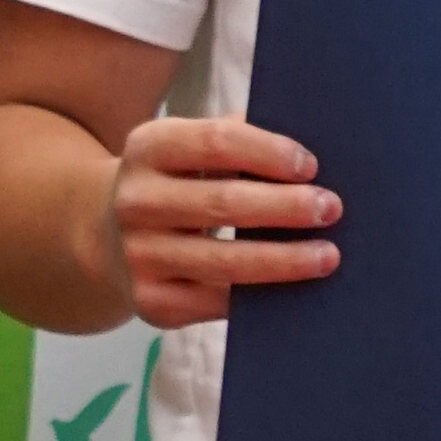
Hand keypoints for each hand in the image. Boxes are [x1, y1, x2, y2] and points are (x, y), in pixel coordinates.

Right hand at [105, 115, 340, 329]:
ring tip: (328, 255)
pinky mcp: (150, 301)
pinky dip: (261, 296)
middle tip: (331, 209)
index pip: (217, 142)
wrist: (109, 235)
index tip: (311, 166)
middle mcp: (136, 200)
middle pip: (224, 203)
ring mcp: (139, 255)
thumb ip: (241, 138)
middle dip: (286, 207)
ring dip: (285, 260)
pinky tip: (293, 289)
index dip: (269, 153)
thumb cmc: (178, 181)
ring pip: (225, 261)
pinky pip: (217, 302)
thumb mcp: (192, 147)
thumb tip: (309, 160)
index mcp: (150, 146)